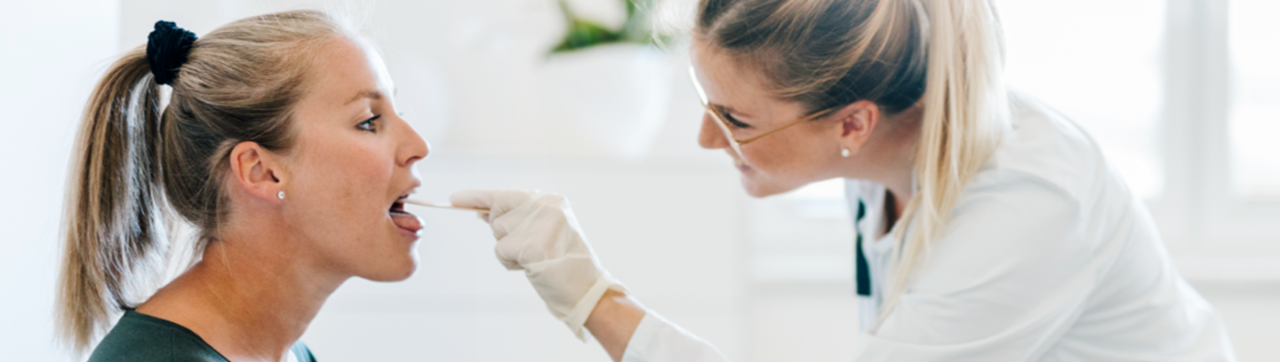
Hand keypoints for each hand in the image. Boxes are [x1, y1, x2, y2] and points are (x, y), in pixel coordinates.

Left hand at [451, 189, 625, 339]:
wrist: (587, 290)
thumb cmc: (563, 263)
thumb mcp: (542, 232)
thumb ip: (515, 219)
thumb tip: (481, 211)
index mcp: (552, 200)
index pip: (507, 193)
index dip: (477, 196)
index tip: (454, 198)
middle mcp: (547, 206)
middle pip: (498, 209)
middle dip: (500, 228)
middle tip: (523, 247)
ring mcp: (540, 224)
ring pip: (498, 230)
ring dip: (508, 249)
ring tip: (534, 258)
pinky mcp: (532, 245)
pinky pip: (501, 250)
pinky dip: (510, 262)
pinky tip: (531, 266)